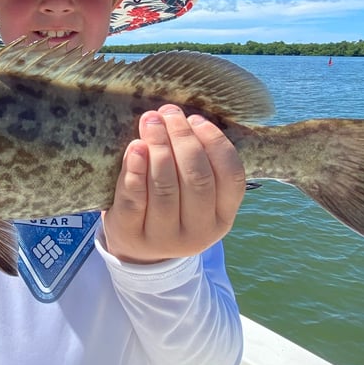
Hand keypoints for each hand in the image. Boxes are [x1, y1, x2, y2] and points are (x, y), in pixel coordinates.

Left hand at [102, 104, 245, 262]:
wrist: (138, 251)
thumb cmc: (172, 209)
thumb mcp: (197, 198)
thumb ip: (201, 164)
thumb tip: (189, 118)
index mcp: (222, 218)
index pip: (231, 176)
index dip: (215, 142)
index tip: (196, 120)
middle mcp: (198, 232)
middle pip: (197, 178)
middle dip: (183, 139)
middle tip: (168, 113)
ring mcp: (164, 237)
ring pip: (165, 187)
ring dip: (159, 147)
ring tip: (151, 121)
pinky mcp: (132, 234)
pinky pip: (135, 199)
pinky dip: (135, 170)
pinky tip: (136, 147)